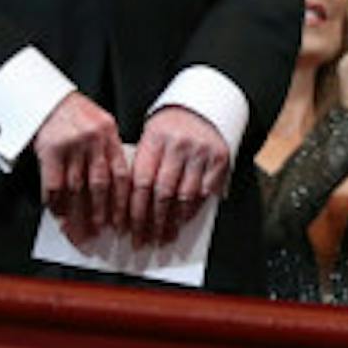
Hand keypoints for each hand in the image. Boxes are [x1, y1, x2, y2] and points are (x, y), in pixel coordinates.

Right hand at [34, 92, 125, 243]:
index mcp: (110, 134)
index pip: (121, 175)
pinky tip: (58, 215)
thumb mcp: (99, 124)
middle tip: (100, 232)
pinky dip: (55, 202)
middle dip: (101, 213)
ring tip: (79, 231)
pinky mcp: (50, 150)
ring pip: (77, 189)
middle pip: (100, 186)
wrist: (44, 96)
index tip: (122, 222)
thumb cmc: (73, 113)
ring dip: (78, 214)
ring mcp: (72, 145)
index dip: (122, 202)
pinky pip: (53, 184)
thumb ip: (108, 149)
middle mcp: (94, 141)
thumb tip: (116, 187)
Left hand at [127, 106, 228, 246]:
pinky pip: (206, 191)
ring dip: (173, 220)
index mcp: (155, 139)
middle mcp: (179, 145)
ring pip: (185, 195)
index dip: (133, 210)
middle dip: (152, 222)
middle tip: (145, 240)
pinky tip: (184, 220)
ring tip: (165, 236)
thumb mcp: (149, 138)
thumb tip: (129, 207)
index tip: (127, 229)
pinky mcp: (220, 158)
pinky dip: (194, 208)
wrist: (200, 107)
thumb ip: (142, 167)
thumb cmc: (169, 128)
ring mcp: (201, 152)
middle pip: (162, 192)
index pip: (141, 182)